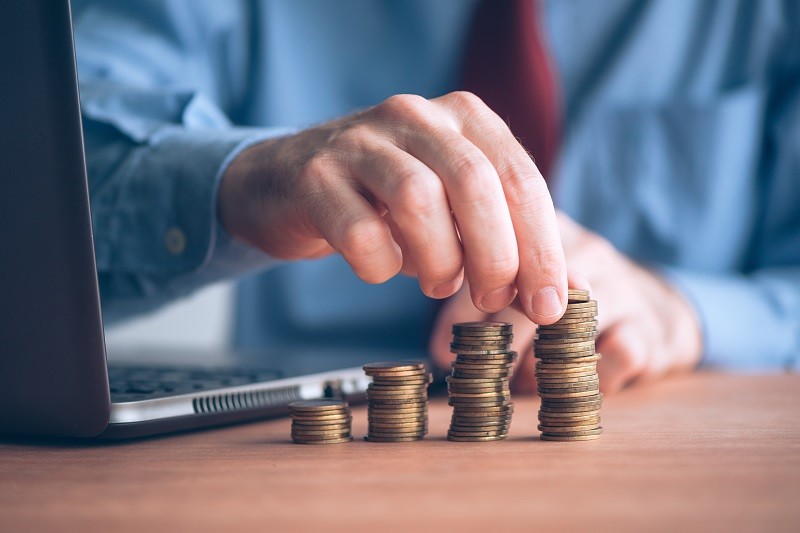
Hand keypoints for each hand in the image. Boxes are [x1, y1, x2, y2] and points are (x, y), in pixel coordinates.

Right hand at [218, 92, 567, 322]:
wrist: (289, 183)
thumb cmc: (384, 201)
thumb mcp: (455, 212)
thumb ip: (510, 244)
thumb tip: (568, 296)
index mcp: (463, 118)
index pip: (520, 178)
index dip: (541, 249)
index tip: (549, 306)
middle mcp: (414, 116)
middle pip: (474, 183)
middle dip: (496, 256)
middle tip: (493, 299)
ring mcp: (359, 140)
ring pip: (417, 198)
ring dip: (439, 260)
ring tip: (439, 283)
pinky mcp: (315, 174)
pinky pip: (358, 229)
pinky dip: (380, 265)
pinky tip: (383, 267)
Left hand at [429, 213, 702, 393]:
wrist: (655, 306)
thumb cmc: (566, 299)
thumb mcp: (526, 281)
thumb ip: (481, 301)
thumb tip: (440, 354)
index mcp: (542, 230)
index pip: (496, 256)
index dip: (463, 304)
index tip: (444, 350)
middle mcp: (583, 250)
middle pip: (532, 287)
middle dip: (498, 336)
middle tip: (476, 374)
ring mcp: (621, 285)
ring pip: (574, 320)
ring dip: (541, 360)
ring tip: (520, 386)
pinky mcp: (650, 326)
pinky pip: (620, 353)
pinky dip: (589, 378)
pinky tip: (568, 390)